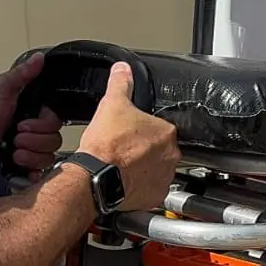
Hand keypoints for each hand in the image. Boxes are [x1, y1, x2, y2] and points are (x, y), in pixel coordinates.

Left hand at [0, 52, 64, 173]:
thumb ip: (21, 75)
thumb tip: (39, 58)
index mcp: (29, 114)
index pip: (56, 120)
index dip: (43, 124)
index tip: (24, 124)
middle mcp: (30, 133)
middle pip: (55, 139)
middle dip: (34, 140)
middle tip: (14, 138)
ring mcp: (28, 153)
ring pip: (49, 156)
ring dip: (30, 155)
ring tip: (11, 152)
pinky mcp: (23, 171)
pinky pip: (41, 173)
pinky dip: (31, 170)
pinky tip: (18, 166)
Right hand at [76, 62, 181, 211]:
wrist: (94, 177)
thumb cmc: (104, 144)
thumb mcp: (111, 105)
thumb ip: (120, 84)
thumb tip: (122, 69)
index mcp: (166, 132)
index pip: (161, 128)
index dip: (144, 131)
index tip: (132, 135)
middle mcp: (171, 155)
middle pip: (161, 150)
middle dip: (146, 151)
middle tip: (127, 152)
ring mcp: (165, 176)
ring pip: (158, 170)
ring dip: (146, 169)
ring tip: (125, 168)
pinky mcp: (155, 196)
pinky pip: (152, 190)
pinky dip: (142, 188)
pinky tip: (127, 183)